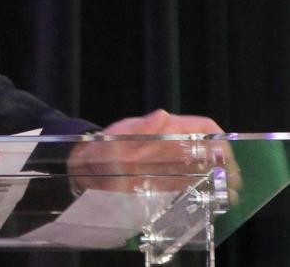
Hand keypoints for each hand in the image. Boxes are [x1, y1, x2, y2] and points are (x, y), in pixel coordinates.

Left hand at [67, 109, 240, 201]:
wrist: (82, 167)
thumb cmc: (98, 147)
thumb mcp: (114, 138)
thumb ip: (138, 129)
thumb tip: (164, 115)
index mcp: (163, 130)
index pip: (200, 126)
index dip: (217, 137)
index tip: (228, 154)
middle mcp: (167, 145)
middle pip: (204, 148)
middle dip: (222, 163)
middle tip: (235, 183)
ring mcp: (164, 163)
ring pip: (198, 166)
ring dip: (214, 178)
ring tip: (229, 195)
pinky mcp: (158, 181)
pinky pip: (184, 183)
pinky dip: (198, 189)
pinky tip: (207, 201)